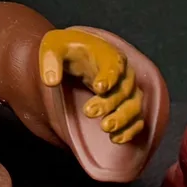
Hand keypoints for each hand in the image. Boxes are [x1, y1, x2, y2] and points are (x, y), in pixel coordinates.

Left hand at [39, 28, 144, 143]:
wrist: (77, 54)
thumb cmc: (67, 49)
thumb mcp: (53, 47)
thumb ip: (50, 61)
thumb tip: (51, 81)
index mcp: (109, 56)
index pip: (114, 66)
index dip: (109, 77)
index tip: (98, 87)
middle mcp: (123, 74)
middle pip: (123, 90)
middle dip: (108, 103)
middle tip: (88, 111)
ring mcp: (128, 91)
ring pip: (133, 106)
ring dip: (122, 119)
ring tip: (105, 128)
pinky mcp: (126, 106)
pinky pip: (136, 120)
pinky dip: (129, 130)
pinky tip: (115, 139)